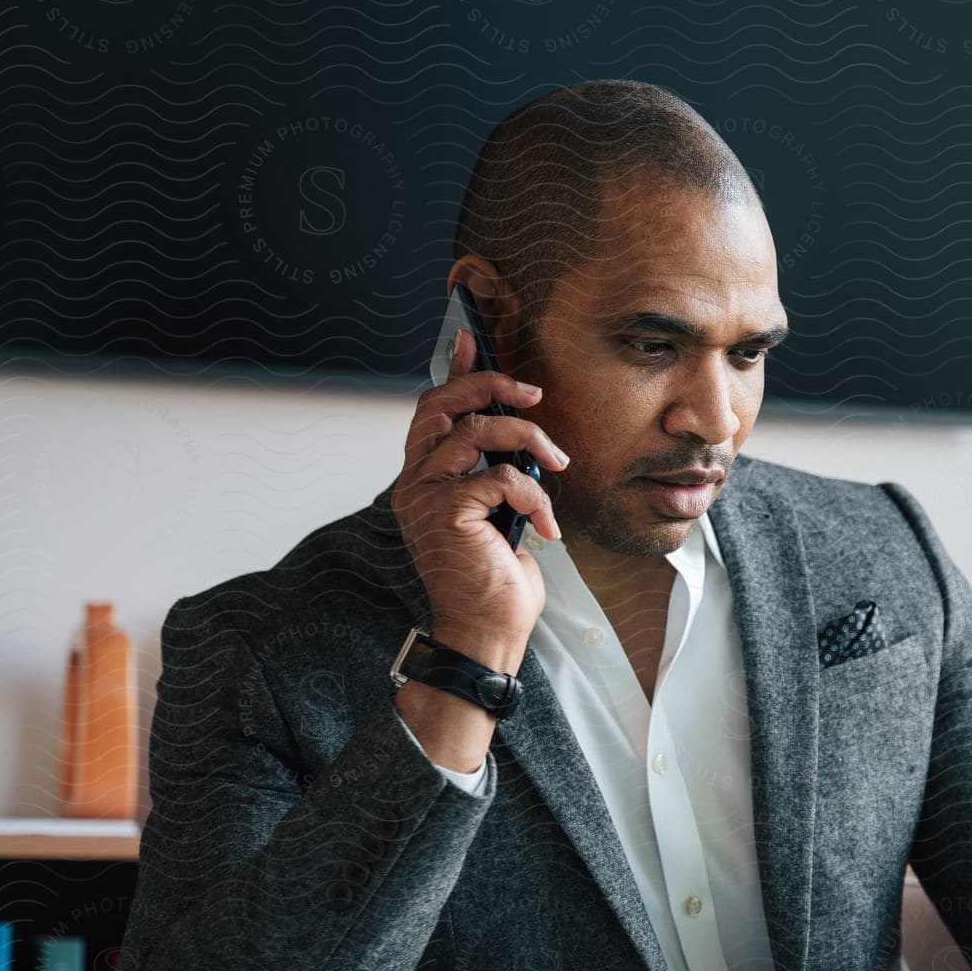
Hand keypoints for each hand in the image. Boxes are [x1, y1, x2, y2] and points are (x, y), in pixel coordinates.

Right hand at [391, 327, 569, 671]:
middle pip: (444, 403)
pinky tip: (547, 527)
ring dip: (528, 441)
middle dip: (492, 387)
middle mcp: (415, 480)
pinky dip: (533, 496)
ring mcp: (425, 495)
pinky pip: (499, 478)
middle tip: (534, 397)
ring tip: (556, 466)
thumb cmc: (496, 577)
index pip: (431, 407)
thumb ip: (496, 471)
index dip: (454, 371)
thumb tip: (517, 434)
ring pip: (477, 432)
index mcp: (424, 476)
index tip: (473, 340)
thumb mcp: (500, 512)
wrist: (486, 630)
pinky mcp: (446, 513)